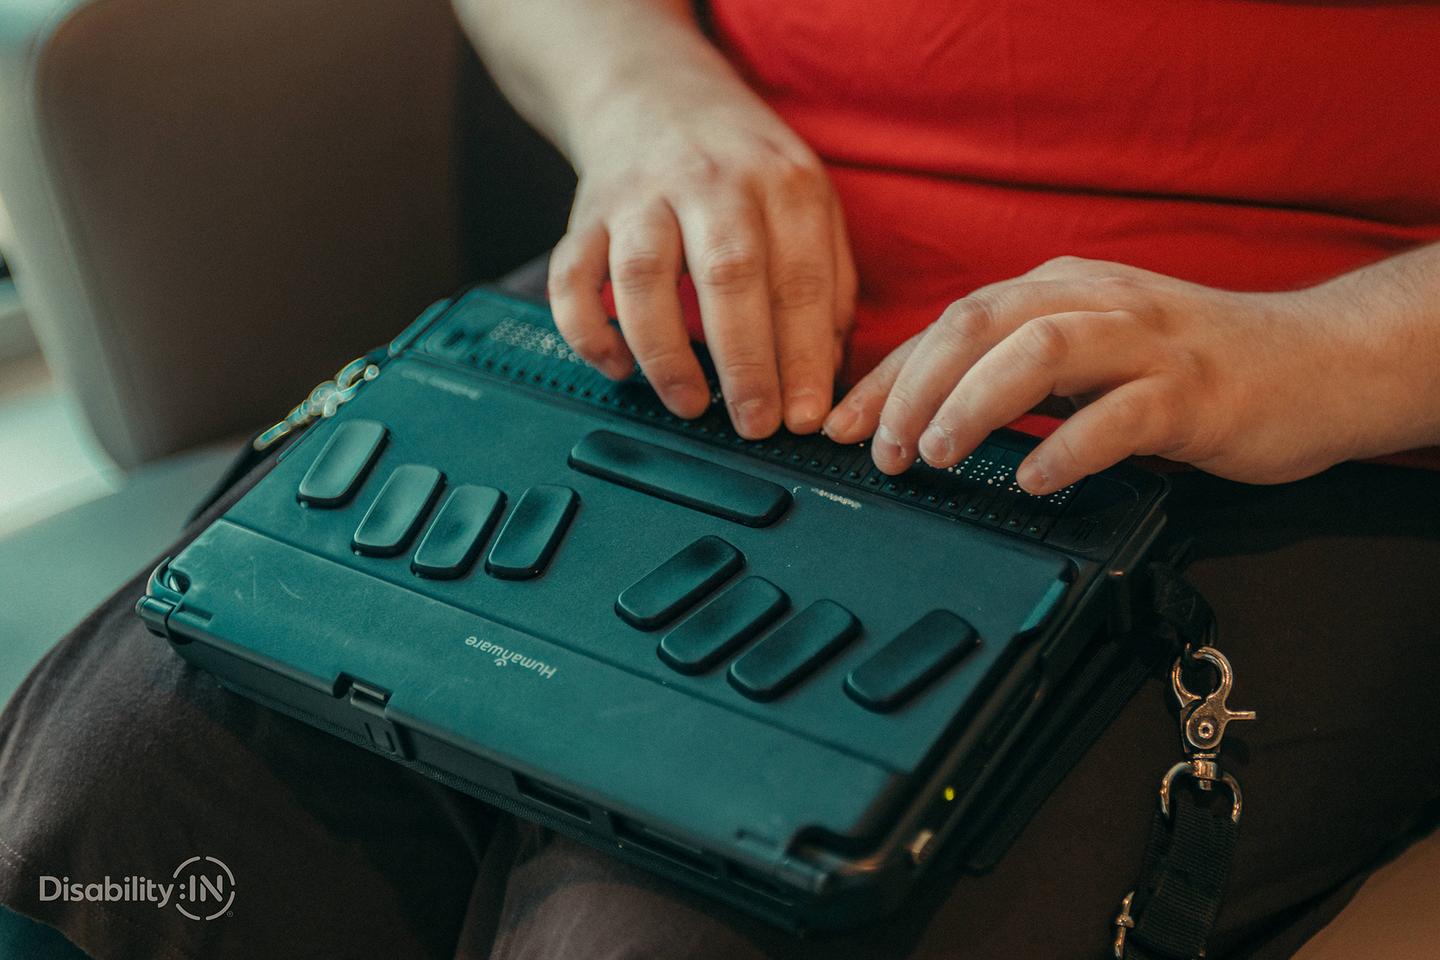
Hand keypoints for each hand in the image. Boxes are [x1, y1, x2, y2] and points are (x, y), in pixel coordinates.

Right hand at [547, 81, 856, 437]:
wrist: (655, 91)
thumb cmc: (741, 163)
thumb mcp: (808, 199)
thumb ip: (829, 279)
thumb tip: (828, 371)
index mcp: (781, 182)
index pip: (799, 278)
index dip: (804, 355)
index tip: (807, 415)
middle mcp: (710, 181)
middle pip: (728, 275)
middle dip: (745, 363)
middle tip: (755, 424)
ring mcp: (641, 195)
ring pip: (644, 276)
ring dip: (666, 353)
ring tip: (689, 404)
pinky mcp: (586, 214)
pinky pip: (571, 276)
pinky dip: (587, 328)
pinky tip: (616, 366)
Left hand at [823, 256, 1378, 491]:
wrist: (1316, 364)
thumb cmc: (1190, 368)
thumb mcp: (1088, 355)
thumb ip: (1016, 372)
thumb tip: (923, 414)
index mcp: (1059, 288)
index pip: (951, 322)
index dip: (888, 375)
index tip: (840, 426)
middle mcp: (1095, 300)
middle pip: (979, 322)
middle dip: (914, 386)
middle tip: (881, 450)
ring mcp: (1147, 341)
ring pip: (1040, 349)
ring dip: (975, 403)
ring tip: (938, 455)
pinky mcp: (1194, 390)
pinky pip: (1122, 413)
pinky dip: (1070, 445)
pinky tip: (1037, 479)